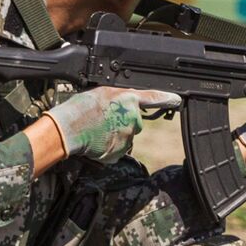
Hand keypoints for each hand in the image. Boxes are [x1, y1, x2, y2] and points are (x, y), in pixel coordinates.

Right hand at [44, 88, 181, 163]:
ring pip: (126, 137)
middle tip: (104, 121)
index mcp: (129, 100)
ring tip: (97, 131)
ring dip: (115, 136)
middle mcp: (132, 119)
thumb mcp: (101, 93)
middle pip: (136, 122)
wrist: (68, 129)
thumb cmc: (80, 108)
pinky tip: (97, 142)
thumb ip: (119, 98)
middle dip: (124, 122)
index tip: (177, 100)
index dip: (167, 99)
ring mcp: (127, 137)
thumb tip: (124, 104)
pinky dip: (109, 148)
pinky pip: (118, 150)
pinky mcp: (119, 152)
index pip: (154, 98)